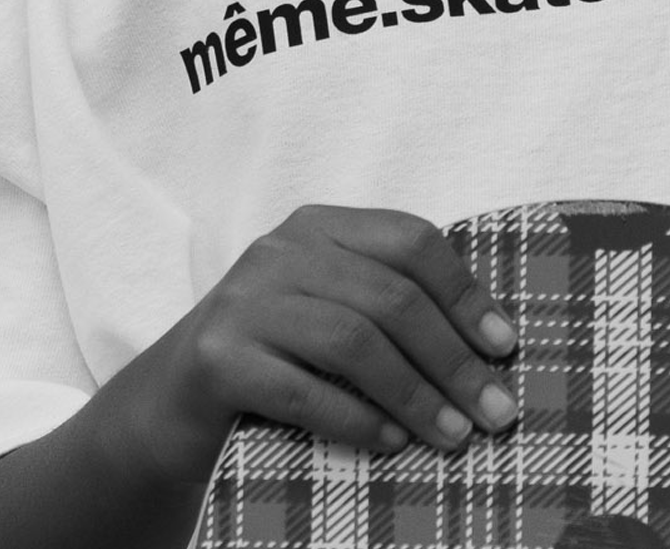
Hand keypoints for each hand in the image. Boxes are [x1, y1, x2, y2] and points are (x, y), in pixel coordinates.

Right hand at [109, 205, 518, 485]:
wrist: (164, 409)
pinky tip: (393, 443)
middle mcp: (281, 252)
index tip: (505, 346)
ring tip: (454, 436)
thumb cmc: (272, 360)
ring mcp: (244, 302)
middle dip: (453, 358)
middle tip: (495, 412)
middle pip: (390, 296)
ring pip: (353, 341)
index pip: (411, 241)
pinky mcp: (215, 360)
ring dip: (416, 393)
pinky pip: (304, 391)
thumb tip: (492, 348)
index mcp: (320, 226)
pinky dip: (357, 418)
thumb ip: (388, 306)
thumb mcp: (328, 311)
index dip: (464, 293)